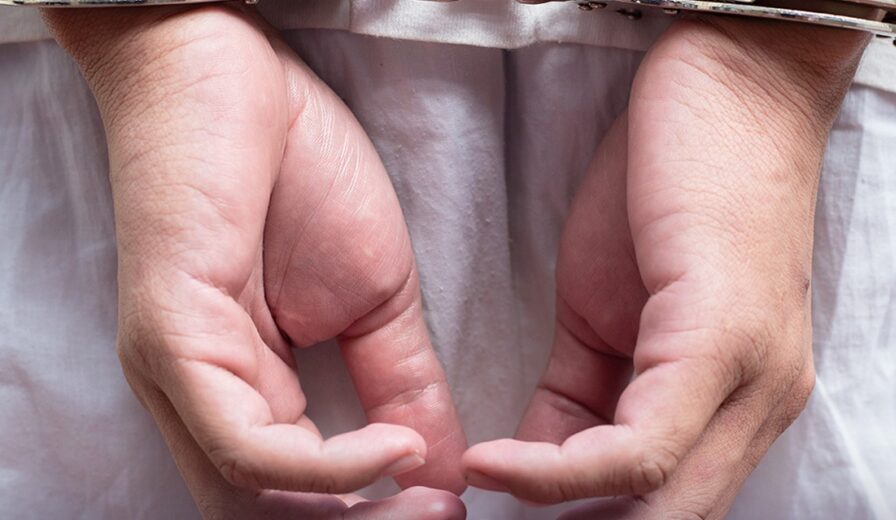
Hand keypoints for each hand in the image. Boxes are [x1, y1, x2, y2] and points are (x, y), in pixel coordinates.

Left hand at [43, 5, 465, 517]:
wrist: (237, 73)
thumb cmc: (298, 175)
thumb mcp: (376, 300)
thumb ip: (403, 387)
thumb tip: (444, 470)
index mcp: (244, 394)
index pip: (297, 498)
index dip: (375, 517)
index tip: (451, 507)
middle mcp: (200, 401)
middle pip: (269, 517)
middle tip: (443, 519)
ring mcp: (179, 375)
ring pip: (247, 502)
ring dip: (350, 517)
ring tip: (429, 498)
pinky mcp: (170, 339)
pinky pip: (242, 445)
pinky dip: (326, 466)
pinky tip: (392, 444)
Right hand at [463, 17, 867, 517]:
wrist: (731, 80)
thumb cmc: (671, 189)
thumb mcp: (607, 311)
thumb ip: (577, 396)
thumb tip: (528, 463)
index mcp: (735, 403)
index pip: (662, 504)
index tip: (503, 514)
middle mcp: (759, 407)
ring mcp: (751, 377)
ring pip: (659, 503)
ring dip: (555, 511)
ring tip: (480, 488)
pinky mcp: (722, 338)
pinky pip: (641, 447)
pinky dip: (558, 471)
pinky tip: (498, 459)